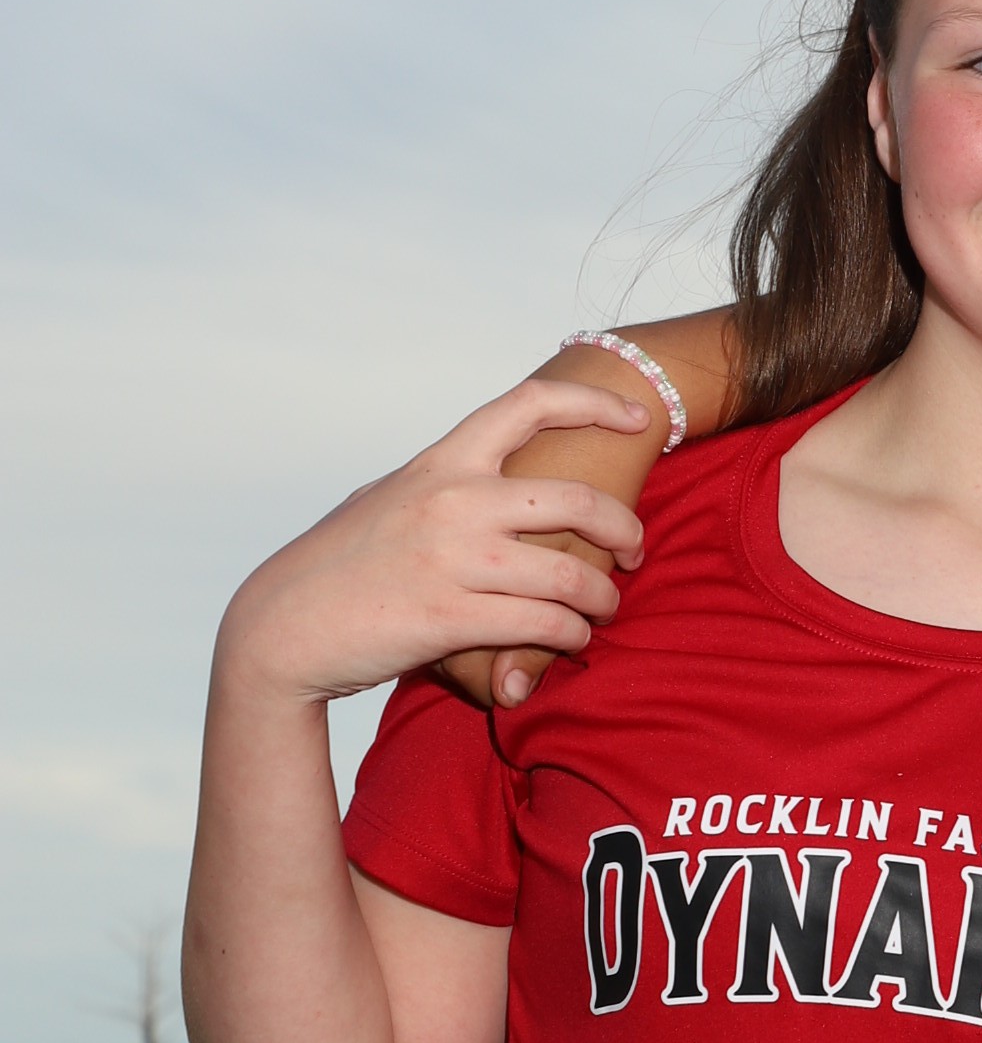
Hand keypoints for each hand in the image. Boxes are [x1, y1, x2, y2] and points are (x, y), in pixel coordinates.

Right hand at [217, 378, 651, 709]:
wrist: (281, 626)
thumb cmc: (337, 566)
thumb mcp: (387, 500)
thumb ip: (441, 484)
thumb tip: (482, 469)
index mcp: (440, 463)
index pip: (528, 405)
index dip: (594, 403)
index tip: (638, 417)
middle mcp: (451, 501)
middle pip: (577, 500)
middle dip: (624, 528)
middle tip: (634, 551)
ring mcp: (452, 560)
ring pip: (570, 574)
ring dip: (602, 597)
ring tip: (604, 608)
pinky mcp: (451, 619)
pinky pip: (543, 625)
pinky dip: (570, 635)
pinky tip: (571, 639)